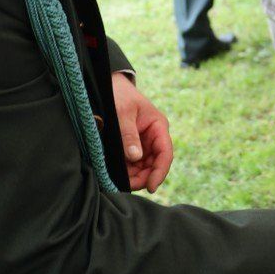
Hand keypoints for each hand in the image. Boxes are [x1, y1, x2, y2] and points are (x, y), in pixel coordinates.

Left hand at [110, 72, 172, 193]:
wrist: (109, 86)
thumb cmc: (119, 95)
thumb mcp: (123, 113)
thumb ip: (129, 135)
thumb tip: (135, 157)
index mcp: (158, 127)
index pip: (165, 153)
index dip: (160, 172)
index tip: (151, 187)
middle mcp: (154, 137)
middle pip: (154, 164)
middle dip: (143, 177)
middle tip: (126, 185)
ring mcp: (143, 143)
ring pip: (143, 167)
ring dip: (134, 176)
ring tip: (118, 180)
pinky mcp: (132, 147)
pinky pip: (133, 164)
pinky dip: (126, 171)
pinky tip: (116, 173)